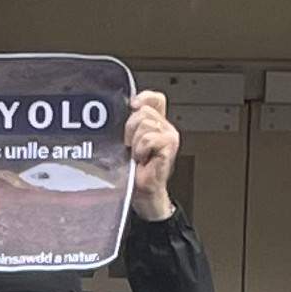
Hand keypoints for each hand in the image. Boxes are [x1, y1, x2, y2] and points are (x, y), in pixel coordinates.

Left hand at [126, 88, 178, 220]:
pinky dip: (140, 149)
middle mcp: (164, 127)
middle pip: (144, 110)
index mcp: (155, 123)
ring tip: (136, 154)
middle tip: (129, 146)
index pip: (154, 98)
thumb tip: (121, 108)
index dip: (143, 98)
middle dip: (129, 128)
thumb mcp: (125, 142)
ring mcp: (169, 136)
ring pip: (145, 123)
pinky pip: (148, 138)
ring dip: (135, 141)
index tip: (132, 107)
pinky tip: (142, 159)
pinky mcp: (169, 146)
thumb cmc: (132, 170)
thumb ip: (126, 123)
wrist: (142, 193)